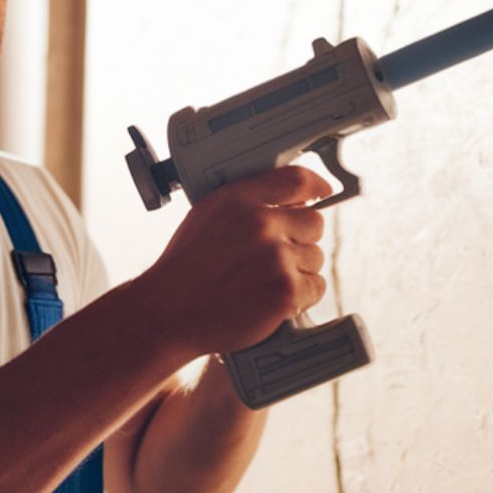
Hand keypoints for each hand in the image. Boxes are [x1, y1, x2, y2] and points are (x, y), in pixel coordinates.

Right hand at [133, 166, 332, 359]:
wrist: (168, 312)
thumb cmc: (186, 267)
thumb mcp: (208, 215)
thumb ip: (247, 203)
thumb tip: (293, 202)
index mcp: (240, 200)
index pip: (296, 181)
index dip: (316, 185)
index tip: (324, 192)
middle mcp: (260, 224)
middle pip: (314, 223)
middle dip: (300, 240)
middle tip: (274, 258)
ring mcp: (276, 259)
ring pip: (315, 258)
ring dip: (299, 271)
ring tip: (263, 282)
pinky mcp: (285, 291)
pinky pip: (315, 287)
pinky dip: (300, 296)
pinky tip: (270, 299)